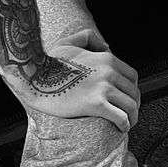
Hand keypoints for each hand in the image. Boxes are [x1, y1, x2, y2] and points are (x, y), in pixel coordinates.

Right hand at [6, 28, 140, 130]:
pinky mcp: (95, 104)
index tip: (127, 99)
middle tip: (128, 114)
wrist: (34, 76)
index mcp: (107, 58)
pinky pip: (120, 116)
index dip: (132, 90)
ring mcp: (103, 88)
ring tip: (127, 123)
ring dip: (132, 117)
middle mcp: (109, 72)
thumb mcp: (70, 41)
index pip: (132, 77)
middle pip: (133, 92)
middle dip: (133, 104)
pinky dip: (125, 124)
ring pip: (130, 106)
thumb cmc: (48, 61)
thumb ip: (89, 38)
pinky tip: (122, 128)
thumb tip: (107, 48)